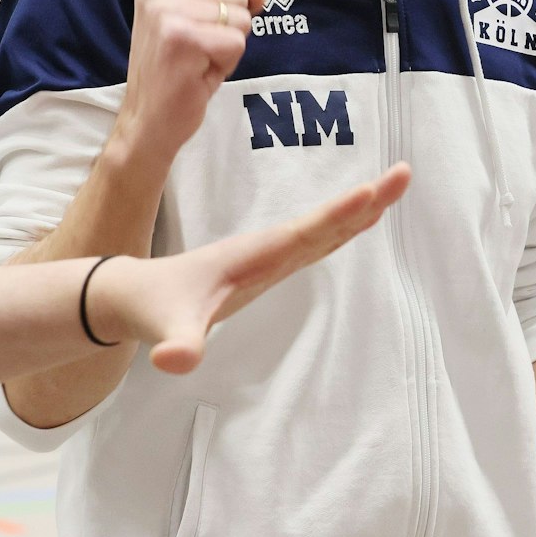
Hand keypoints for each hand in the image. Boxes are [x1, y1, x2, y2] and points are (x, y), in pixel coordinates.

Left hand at [94, 163, 410, 372]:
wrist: (131, 294)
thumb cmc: (153, 309)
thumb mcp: (166, 331)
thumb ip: (176, 345)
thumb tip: (173, 362)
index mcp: (252, 257)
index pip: (303, 233)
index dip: (338, 216)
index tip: (371, 193)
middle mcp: (265, 250)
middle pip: (324, 222)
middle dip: (364, 201)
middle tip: (404, 174)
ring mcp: (269, 257)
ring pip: (323, 227)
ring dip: (359, 209)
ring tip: (395, 185)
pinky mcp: (268, 267)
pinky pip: (315, 240)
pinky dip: (342, 227)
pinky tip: (361, 219)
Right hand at [119, 0, 266, 150]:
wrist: (149, 119)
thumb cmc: (179, 67)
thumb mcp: (205, 17)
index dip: (223, 4)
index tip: (193, 28)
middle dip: (227, 25)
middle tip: (195, 48)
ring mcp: (166, 11)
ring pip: (241, 17)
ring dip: (227, 45)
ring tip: (197, 59)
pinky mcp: (182, 39)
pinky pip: (238, 42)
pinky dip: (227, 63)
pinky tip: (197, 72)